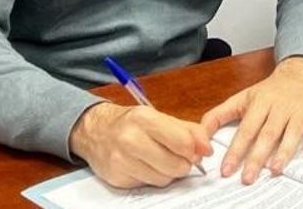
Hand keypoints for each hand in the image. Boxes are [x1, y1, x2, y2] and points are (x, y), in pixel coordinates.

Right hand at [69, 102, 211, 187]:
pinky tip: (146, 166)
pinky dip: (153, 177)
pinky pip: (148, 185)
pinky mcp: (118, 178)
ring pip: (164, 179)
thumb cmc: (131, 124)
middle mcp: (131, 139)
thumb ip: (188, 130)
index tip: (198, 151)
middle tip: (181, 157)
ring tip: (161, 160)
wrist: (95, 131)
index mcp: (145, 119)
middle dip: (184, 164)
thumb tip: (206, 148)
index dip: (196, 150)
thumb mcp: (159, 118)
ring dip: (169, 173)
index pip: (183, 142)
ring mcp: (122, 161)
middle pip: (176, 165)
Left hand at [201, 56, 302, 183]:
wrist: (299, 74)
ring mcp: (299, 111)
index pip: (246, 129)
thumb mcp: (242, 98)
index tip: (227, 169)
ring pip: (292, 133)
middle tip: (247, 178)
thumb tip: (201, 134)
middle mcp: (280, 106)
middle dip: (256, 157)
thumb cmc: (268, 90)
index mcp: (261, 102)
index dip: (236, 150)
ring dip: (284, 152)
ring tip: (273, 170)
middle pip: (268, 134)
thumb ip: (219, 115)